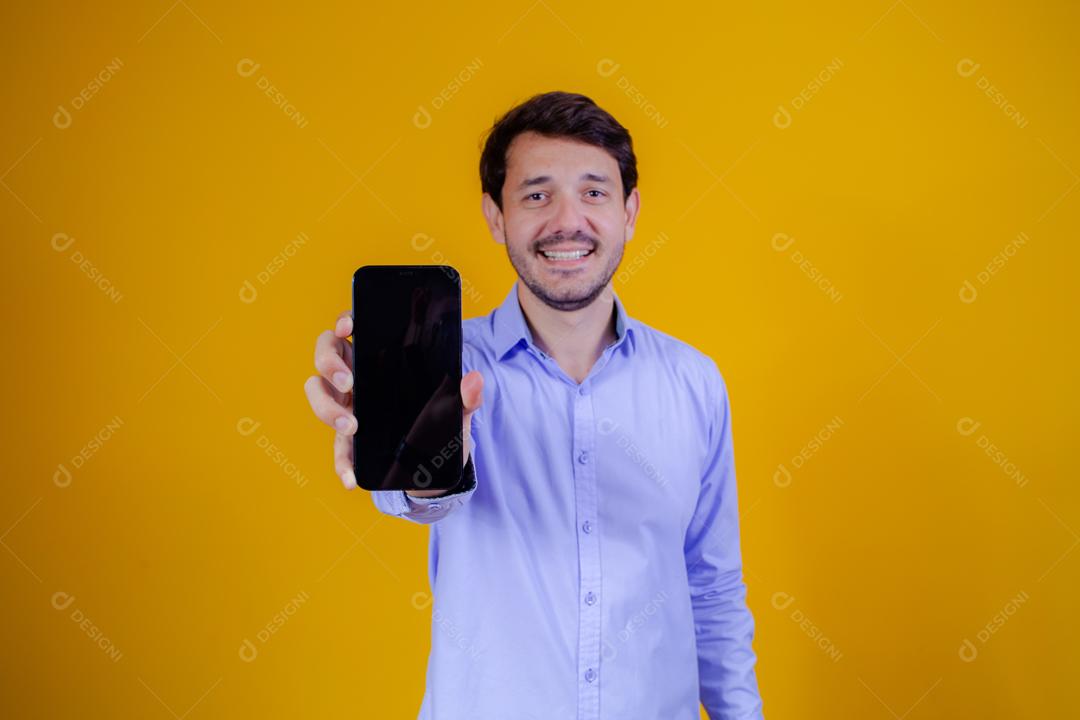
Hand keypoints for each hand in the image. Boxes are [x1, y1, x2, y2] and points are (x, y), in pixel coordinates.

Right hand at [304, 310, 483, 490]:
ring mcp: (348, 408)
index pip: (351, 331)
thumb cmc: (440, 423)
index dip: (342, 322)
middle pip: (325, 358)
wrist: (436, 466)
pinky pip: (337, 449)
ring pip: (319, 397)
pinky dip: (341, 463)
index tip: (348, 326)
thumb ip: (465, 396)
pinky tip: (351, 477)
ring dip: (327, 409)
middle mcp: (356, 380)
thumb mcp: (456, 409)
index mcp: (377, 360)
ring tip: (352, 426)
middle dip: (329, 364)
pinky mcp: (350, 441)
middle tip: (349, 382)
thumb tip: (474, 380)